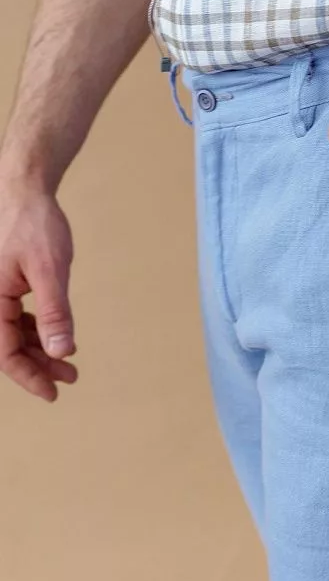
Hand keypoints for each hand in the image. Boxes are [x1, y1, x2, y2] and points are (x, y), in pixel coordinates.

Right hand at [0, 173, 77, 400]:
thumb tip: (61, 352)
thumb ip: (55, 313)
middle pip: (8, 346)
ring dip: (38, 349)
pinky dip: (35, 328)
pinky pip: (14, 316)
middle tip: (70, 378)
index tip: (54, 392)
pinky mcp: (3, 283)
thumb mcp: (50, 270)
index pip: (5, 353)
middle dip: (38, 365)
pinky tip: (55, 336)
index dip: (29, 377)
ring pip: (12, 332)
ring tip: (69, 362)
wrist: (23, 188)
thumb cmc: (33, 223)